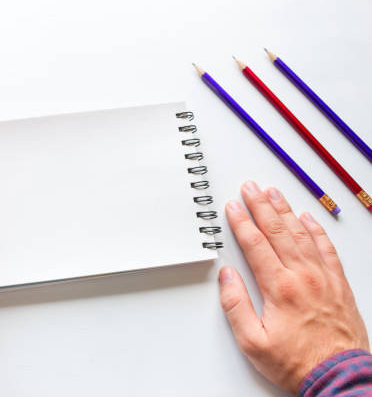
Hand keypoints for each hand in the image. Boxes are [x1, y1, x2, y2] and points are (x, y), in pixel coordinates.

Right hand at [219, 181, 368, 392]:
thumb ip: (236, 306)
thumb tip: (227, 277)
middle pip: (277, 231)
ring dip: (285, 210)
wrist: (339, 376)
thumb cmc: (296, 362)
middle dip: (261, 206)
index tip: (233, 207)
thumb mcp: (253, 342)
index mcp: (280, 288)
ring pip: (301, 234)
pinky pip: (326, 248)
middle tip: (250, 188)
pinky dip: (316, 230)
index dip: (241, 222)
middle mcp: (303, 276)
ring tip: (273, 193)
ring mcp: (324, 277)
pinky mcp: (338, 283)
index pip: (255, 244)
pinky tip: (307, 218)